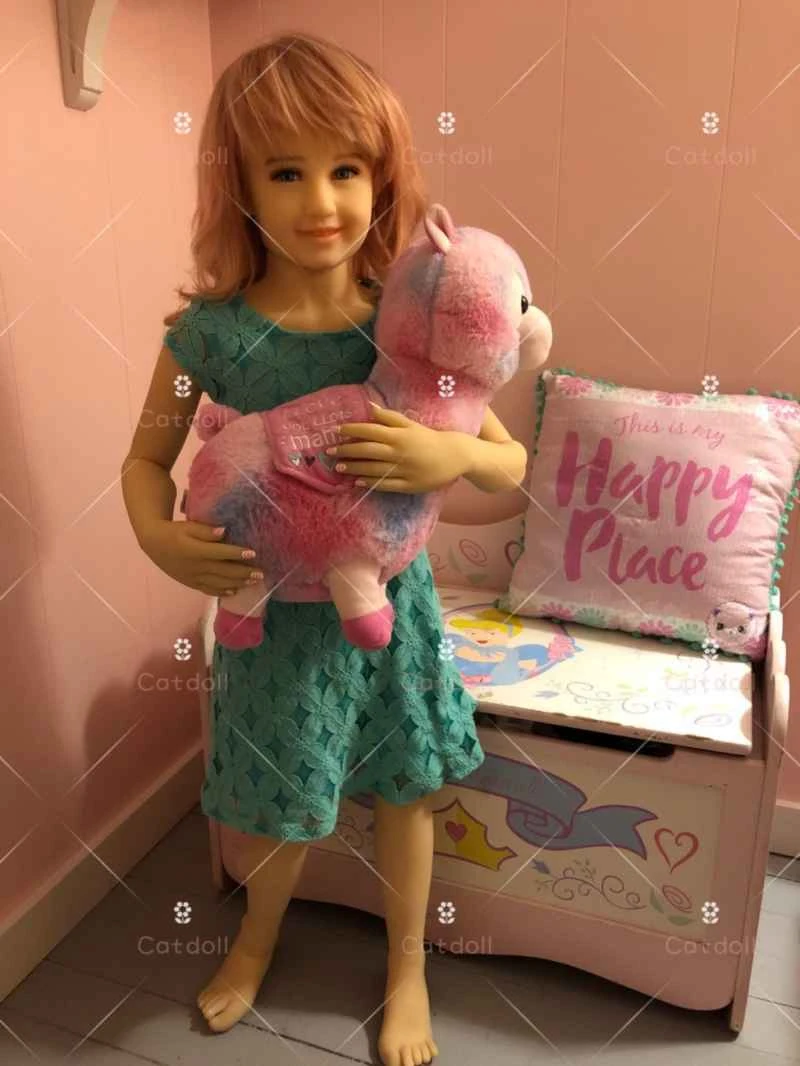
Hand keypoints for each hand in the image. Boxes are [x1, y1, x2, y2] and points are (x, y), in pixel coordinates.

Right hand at [140, 520, 261, 597]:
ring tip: (253, 582)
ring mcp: (193, 577)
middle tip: (261, 573)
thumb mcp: (188, 526)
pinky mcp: (190, 583)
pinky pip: (208, 590)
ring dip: (238, 583)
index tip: (253, 553)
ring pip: (219, 583)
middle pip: (224, 571)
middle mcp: (196, 567)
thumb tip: (224, 531)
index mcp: (196, 551)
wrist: (153, 544)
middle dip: (244, 573)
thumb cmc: (174, 532)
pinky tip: (234, 592)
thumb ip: (206, 531)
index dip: (237, 553)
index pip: (221, 553)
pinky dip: (222, 592)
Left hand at [329, 402, 468, 492]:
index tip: (338, 431)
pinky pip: (385, 484)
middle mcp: (399, 452)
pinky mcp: (408, 485)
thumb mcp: (411, 424)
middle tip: (330, 452)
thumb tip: (369, 406)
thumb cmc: (429, 438)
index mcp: (399, 435)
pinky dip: (370, 483)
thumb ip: (389, 417)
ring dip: (354, 467)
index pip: (370, 430)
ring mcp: (403, 470)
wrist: (455, 455)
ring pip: (373, 469)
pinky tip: (357, 481)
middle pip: (367, 450)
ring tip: (339, 467)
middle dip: (347, 450)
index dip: (352, 430)